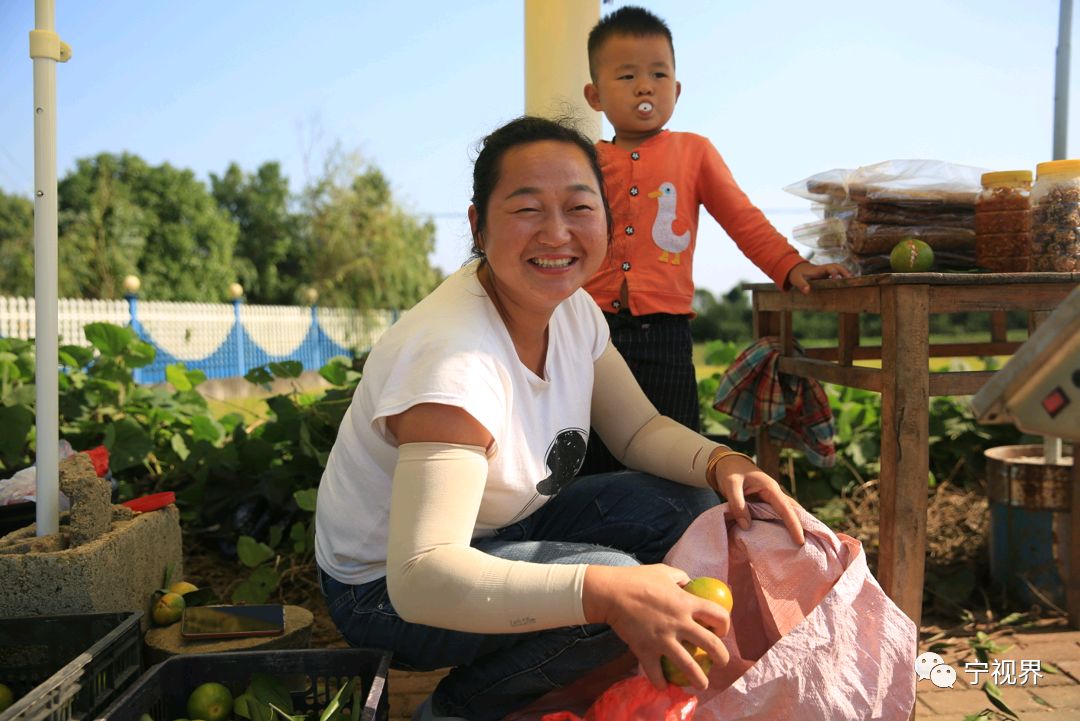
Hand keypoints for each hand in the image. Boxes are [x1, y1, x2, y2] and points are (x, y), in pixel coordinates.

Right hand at [582, 564, 730, 690]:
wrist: (610, 593)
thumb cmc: (636, 579)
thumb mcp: (663, 572)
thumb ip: (680, 578)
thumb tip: (688, 584)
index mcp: (686, 602)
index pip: (718, 615)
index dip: (725, 625)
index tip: (721, 631)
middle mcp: (679, 623)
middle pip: (712, 645)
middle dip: (722, 657)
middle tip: (721, 662)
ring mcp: (663, 639)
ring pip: (689, 666)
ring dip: (699, 679)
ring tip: (702, 685)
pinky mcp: (646, 650)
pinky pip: (656, 673)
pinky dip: (660, 682)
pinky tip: (664, 685)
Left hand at [711, 452, 804, 544]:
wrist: (726, 463)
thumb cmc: (729, 471)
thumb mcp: (730, 485)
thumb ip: (737, 504)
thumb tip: (747, 526)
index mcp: (770, 488)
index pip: (785, 509)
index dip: (793, 525)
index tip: (800, 540)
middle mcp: (774, 493)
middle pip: (792, 511)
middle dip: (802, 526)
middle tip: (810, 545)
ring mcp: (770, 498)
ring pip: (786, 513)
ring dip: (794, 526)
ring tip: (803, 544)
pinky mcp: (764, 503)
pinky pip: (776, 515)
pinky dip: (781, 525)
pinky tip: (784, 537)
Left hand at [786, 261, 851, 293]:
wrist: (796, 269)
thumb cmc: (796, 275)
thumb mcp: (796, 280)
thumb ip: (801, 285)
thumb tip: (807, 291)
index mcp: (818, 270)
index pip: (829, 268)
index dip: (833, 272)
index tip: (836, 279)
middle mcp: (824, 269)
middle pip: (837, 266)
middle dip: (844, 271)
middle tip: (851, 279)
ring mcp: (826, 271)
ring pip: (839, 269)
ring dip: (846, 273)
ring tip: (853, 281)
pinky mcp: (827, 275)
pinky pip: (837, 274)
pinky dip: (844, 277)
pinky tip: (848, 284)